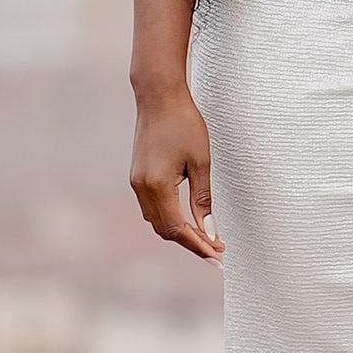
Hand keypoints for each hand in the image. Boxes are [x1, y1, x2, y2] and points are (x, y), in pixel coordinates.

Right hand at [130, 81, 223, 258]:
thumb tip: (209, 229)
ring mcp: (136, 183)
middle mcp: (141, 188)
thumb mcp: (200, 161)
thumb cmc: (184, 124)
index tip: (217, 254)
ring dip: (178, 232)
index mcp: (157, 186)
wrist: (159, 97)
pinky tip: (186, 219)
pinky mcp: (137, 177)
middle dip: (190, 242)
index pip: (177, 229)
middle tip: (216, 250)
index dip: (197, 244)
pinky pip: (151, 208)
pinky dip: (168, 218)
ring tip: (205, 238)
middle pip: (164, 230)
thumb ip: (203, 198)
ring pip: (156, 221)